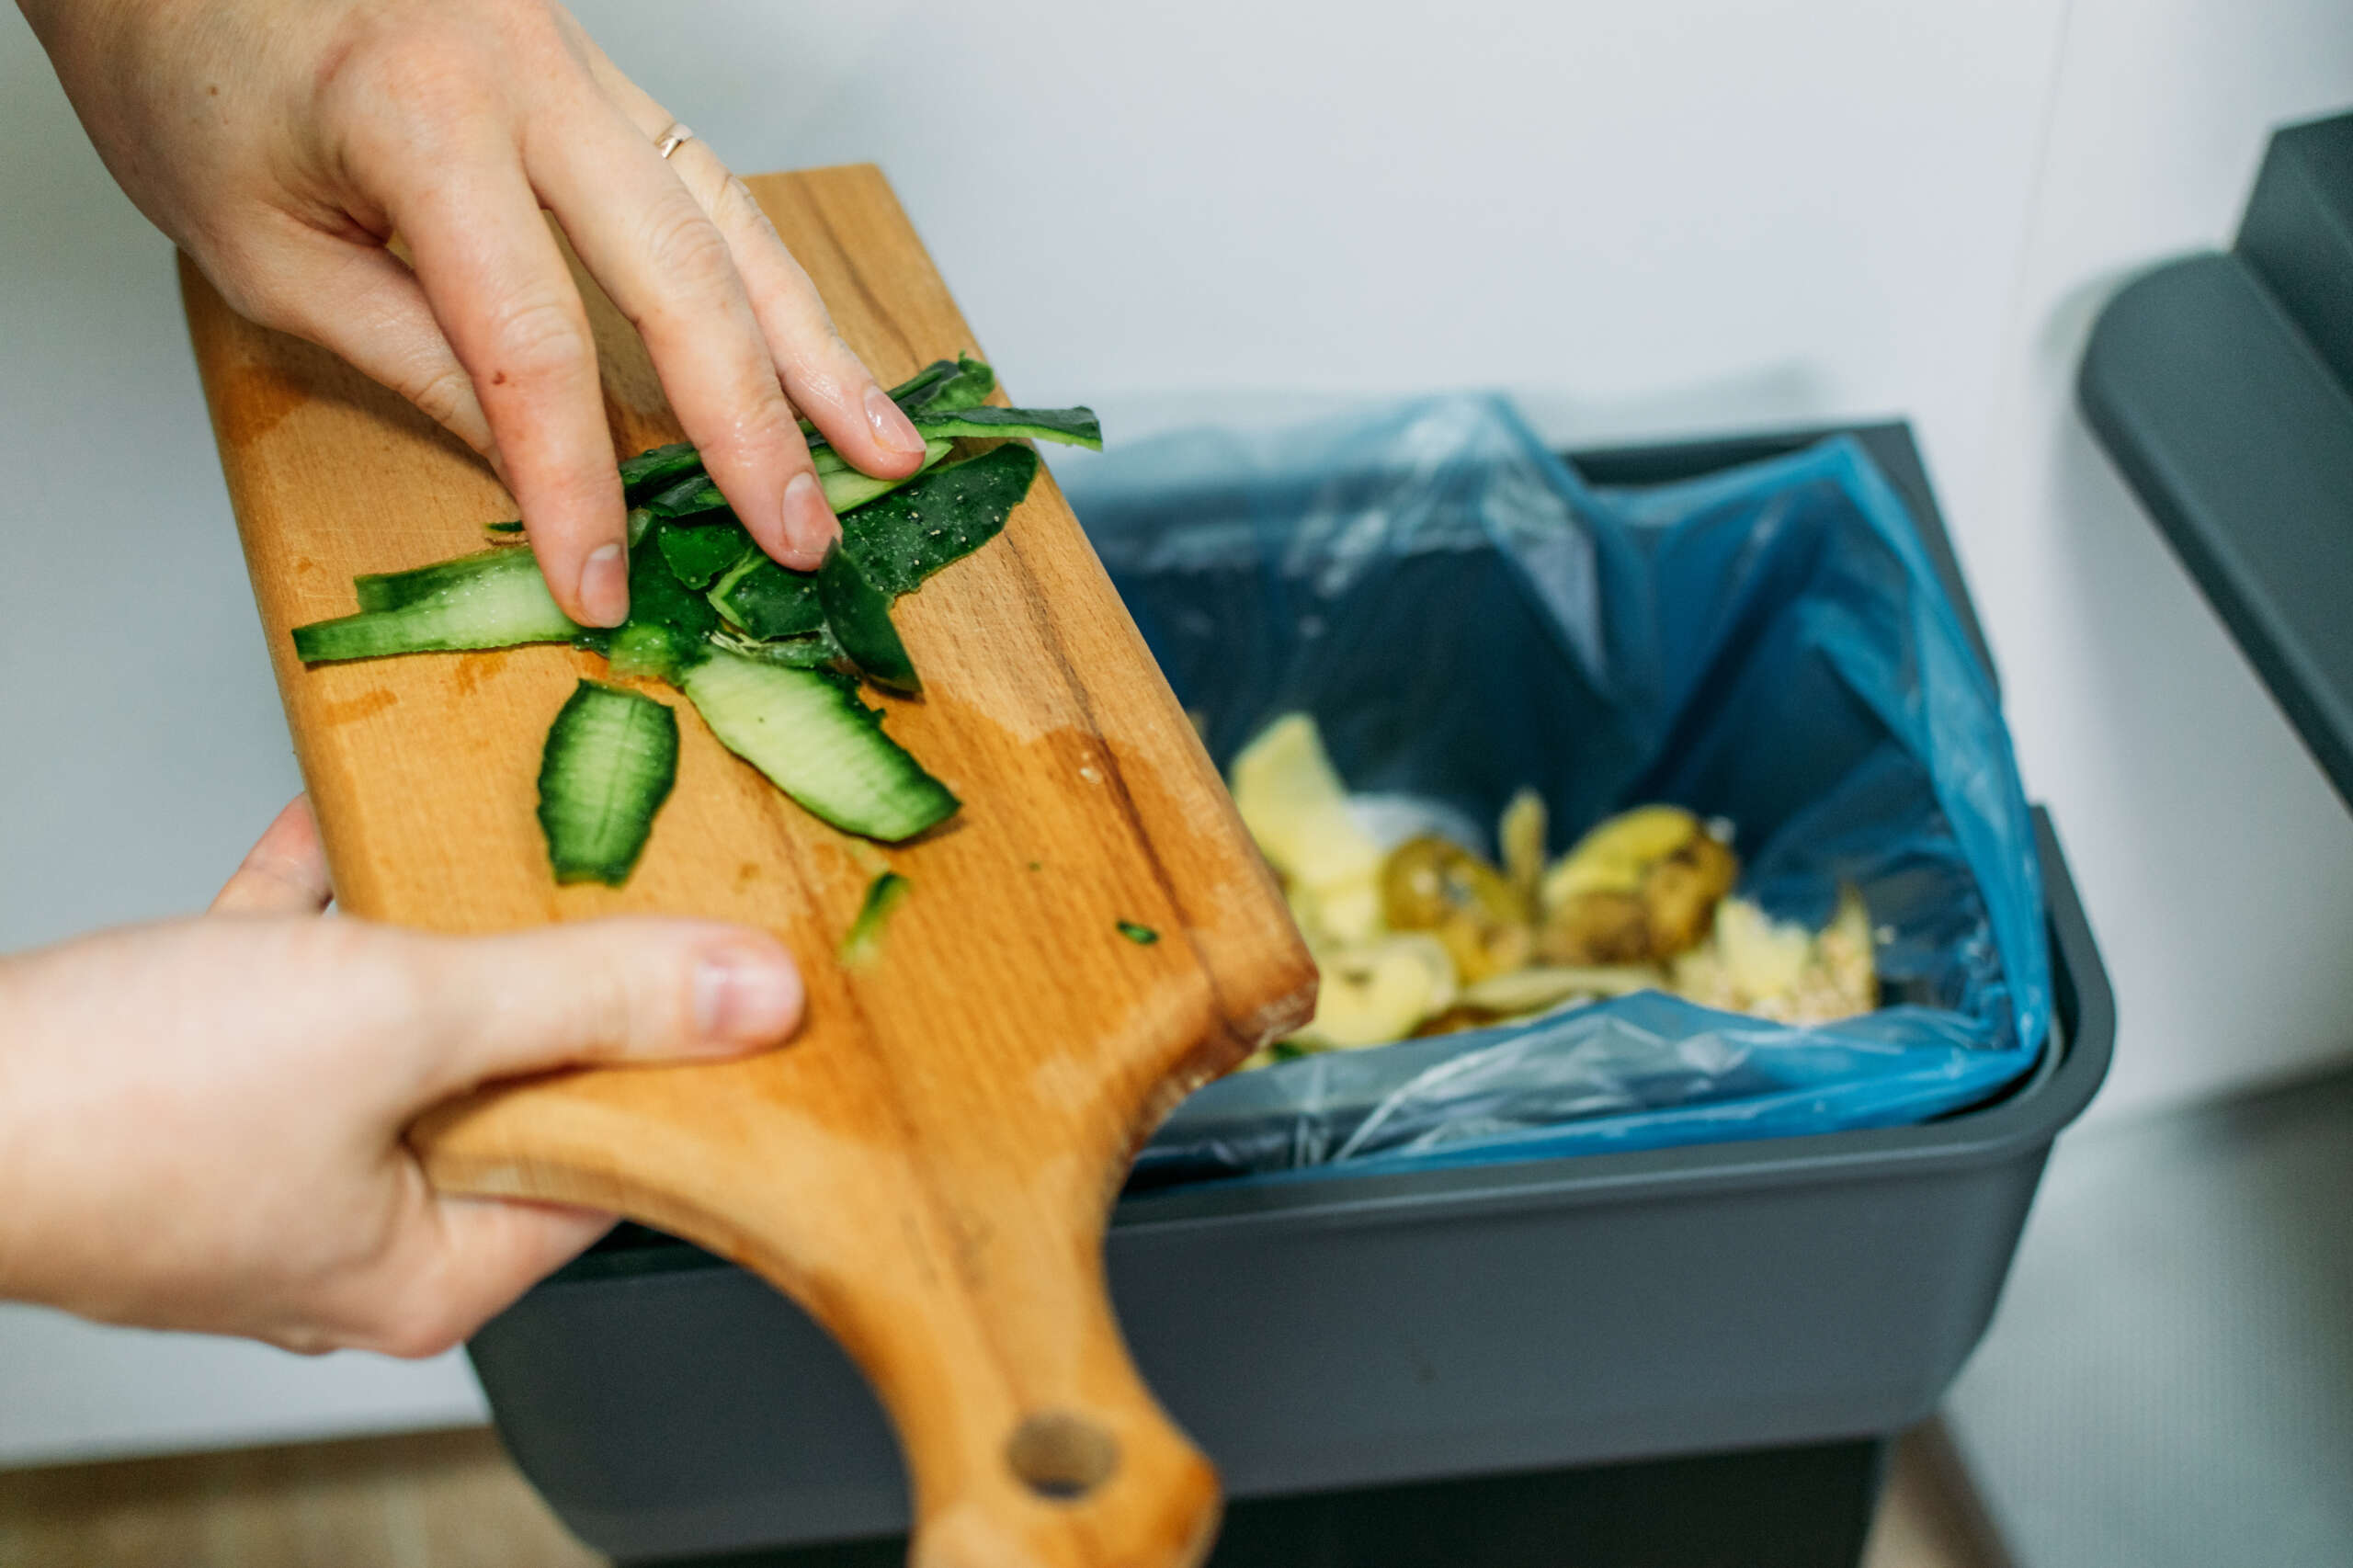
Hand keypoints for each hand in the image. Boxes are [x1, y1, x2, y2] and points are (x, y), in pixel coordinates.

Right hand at [0, 799, 803, 1355]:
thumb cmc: (119, 1105)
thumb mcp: (405, 1019)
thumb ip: (587, 997)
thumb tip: (757, 998)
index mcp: (428, 1267)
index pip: (614, 1169)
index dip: (683, 1071)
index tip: (742, 984)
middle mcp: (353, 1233)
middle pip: (513, 1094)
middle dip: (564, 985)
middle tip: (645, 888)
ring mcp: (264, 1163)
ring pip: (398, 1036)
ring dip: (441, 935)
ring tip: (514, 840)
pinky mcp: (184, 1095)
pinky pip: (286, 990)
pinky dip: (319, 912)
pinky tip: (340, 825)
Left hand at [17, 0, 928, 622]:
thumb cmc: (182, 70)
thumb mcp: (257, 245)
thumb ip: (406, 350)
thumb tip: (529, 460)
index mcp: (420, 120)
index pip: (534, 343)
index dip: (577, 481)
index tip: (602, 586)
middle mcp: (528, 77)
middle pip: (682, 274)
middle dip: (753, 424)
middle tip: (803, 534)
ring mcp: (579, 64)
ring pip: (731, 218)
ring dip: (816, 347)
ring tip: (885, 450)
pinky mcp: (598, 73)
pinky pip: (707, 182)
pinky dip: (772, 278)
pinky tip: (823, 353)